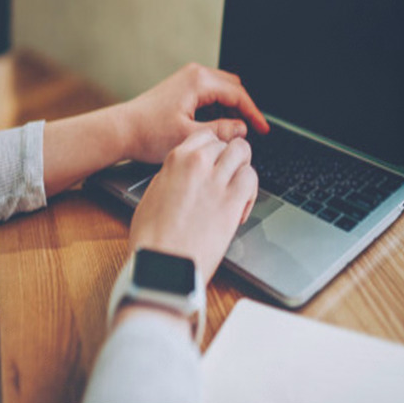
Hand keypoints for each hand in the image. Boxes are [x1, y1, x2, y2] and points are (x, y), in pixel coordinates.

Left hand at [123, 63, 268, 163]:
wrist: (121, 129)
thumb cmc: (148, 132)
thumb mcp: (189, 136)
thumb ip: (220, 132)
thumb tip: (242, 129)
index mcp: (199, 81)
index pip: (238, 94)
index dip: (254, 114)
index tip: (263, 130)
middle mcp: (194, 74)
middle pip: (233, 88)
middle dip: (244, 109)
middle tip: (252, 131)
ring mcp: (187, 78)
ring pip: (222, 90)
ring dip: (231, 108)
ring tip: (234, 131)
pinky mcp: (182, 86)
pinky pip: (210, 92)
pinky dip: (218, 107)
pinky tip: (217, 125)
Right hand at [128, 129, 258, 283]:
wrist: (162, 265)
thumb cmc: (152, 238)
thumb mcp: (153, 193)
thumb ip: (172, 176)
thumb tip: (184, 174)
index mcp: (176, 160)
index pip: (206, 137)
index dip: (215, 148)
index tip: (217, 159)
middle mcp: (197, 164)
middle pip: (227, 144)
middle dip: (230, 159)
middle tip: (229, 176)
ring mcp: (216, 181)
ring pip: (243, 153)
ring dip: (243, 168)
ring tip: (238, 187)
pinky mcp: (231, 202)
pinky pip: (251, 179)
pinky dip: (251, 189)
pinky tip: (241, 205)